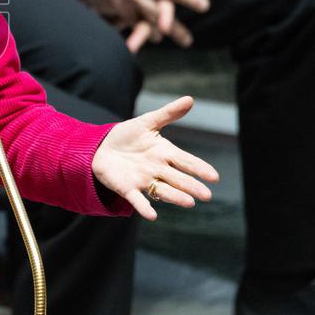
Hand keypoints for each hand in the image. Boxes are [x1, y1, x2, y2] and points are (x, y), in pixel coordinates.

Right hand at [54, 0, 189, 29]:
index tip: (205, 6)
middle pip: (159, 15)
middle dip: (175, 29)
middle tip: (187, 41)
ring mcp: (117, 4)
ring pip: (139, 22)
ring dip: (151, 31)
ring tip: (159, 39)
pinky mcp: (102, 9)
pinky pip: (117, 23)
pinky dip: (125, 29)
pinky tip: (127, 34)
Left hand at [92, 96, 218, 220]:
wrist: (100, 147)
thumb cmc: (127, 136)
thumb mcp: (146, 122)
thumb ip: (168, 113)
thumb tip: (190, 99)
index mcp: (165, 153)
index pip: (186, 161)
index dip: (199, 168)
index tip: (214, 176)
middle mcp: (158, 169)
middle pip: (178, 179)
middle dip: (191, 186)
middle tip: (206, 195)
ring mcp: (144, 180)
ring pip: (163, 190)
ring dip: (175, 197)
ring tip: (189, 203)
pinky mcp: (127, 189)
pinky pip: (137, 200)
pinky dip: (144, 207)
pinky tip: (151, 215)